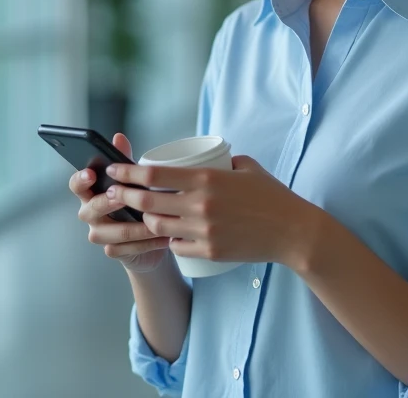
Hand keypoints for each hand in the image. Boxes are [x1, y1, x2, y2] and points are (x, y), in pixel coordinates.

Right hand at [69, 133, 171, 273]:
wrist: (148, 236)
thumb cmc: (137, 200)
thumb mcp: (133, 179)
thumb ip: (125, 161)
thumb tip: (118, 137)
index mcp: (91, 192)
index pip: (77, 185)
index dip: (80, 180)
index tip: (91, 174)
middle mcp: (90, 213)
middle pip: (92, 208)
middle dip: (109, 202)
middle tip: (124, 198)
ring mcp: (99, 234)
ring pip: (112, 232)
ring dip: (137, 227)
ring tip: (156, 220)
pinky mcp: (112, 251)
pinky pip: (126, 248)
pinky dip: (147, 243)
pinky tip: (164, 237)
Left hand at [105, 155, 319, 268]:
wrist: (292, 231)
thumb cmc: (272, 195)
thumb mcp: (247, 167)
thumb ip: (222, 162)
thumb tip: (206, 157)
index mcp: (207, 179)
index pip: (155, 175)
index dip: (129, 172)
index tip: (115, 170)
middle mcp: (200, 205)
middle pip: (148, 202)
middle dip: (125, 197)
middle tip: (115, 193)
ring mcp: (204, 230)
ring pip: (158, 226)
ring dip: (144, 219)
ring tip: (139, 213)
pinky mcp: (210, 251)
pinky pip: (177, 246)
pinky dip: (169, 240)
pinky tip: (167, 234)